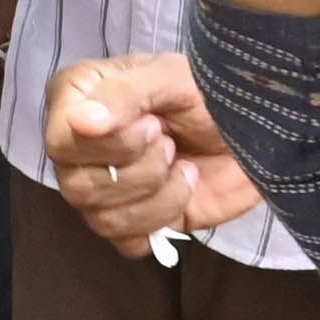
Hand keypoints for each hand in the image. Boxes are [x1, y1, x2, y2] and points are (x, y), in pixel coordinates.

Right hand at [44, 52, 256, 246]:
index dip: (111, 144)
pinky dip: (161, 221)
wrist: (257, 127)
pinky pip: (126, 243)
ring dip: (158, 196)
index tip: (153, 124)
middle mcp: (79, 149)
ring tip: (184, 166)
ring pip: (102, 220)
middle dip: (141, 171)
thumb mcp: (171, 76)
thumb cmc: (208, 90)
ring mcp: (102, 189)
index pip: (62, 142)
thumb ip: (124, 93)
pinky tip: (182, 194)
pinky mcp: (132, 221)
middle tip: (171, 144)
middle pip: (77, 188)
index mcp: (77, 102)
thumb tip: (81, 122)